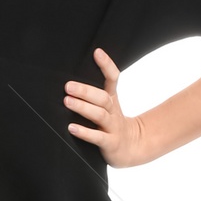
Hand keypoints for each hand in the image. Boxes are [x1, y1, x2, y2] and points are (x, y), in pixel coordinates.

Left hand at [66, 48, 149, 166]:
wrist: (133, 147)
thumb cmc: (112, 124)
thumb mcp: (107, 106)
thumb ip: (93, 94)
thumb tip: (70, 80)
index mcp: (112, 99)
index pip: (113, 78)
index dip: (106, 65)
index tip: (97, 52)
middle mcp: (113, 111)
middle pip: (102, 98)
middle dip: (85, 91)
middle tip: (68, 86)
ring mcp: (112, 127)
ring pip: (100, 115)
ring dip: (83, 107)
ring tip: (67, 101)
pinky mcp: (110, 143)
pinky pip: (98, 137)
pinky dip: (84, 132)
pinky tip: (71, 128)